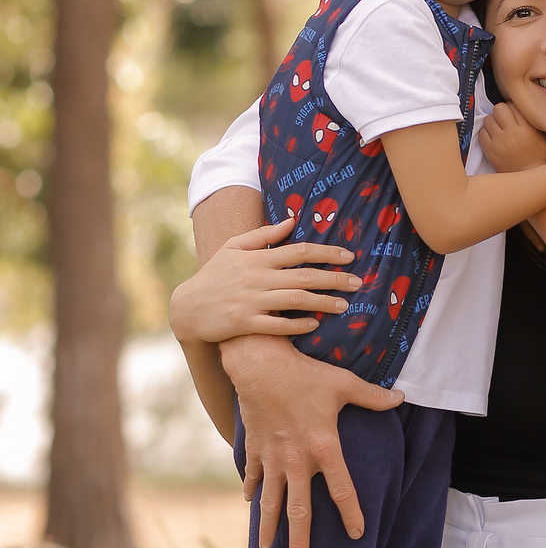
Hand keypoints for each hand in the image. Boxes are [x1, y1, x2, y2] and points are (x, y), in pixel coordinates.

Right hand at [169, 217, 362, 344]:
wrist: (186, 308)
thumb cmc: (214, 276)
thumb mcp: (233, 248)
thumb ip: (262, 235)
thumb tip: (291, 221)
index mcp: (256, 259)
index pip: (298, 251)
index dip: (326, 252)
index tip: (349, 256)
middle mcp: (256, 278)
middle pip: (303, 276)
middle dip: (334, 279)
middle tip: (358, 283)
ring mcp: (251, 301)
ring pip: (295, 300)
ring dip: (323, 302)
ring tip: (345, 305)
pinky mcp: (245, 324)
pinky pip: (277, 325)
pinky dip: (297, 324)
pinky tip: (315, 324)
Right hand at [220, 334, 402, 547]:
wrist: (259, 364)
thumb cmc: (304, 374)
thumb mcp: (343, 384)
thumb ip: (372, 397)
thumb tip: (401, 397)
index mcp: (323, 448)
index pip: (342, 490)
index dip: (351, 514)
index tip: (357, 535)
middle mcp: (296, 460)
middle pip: (299, 510)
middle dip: (300, 540)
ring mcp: (273, 457)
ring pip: (271, 502)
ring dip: (269, 527)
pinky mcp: (255, 449)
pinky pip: (254, 476)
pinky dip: (253, 491)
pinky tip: (251, 504)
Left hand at [478, 101, 545, 172]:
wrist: (530, 177)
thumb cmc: (539, 155)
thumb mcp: (542, 135)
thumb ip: (532, 119)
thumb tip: (520, 104)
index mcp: (527, 128)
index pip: (512, 105)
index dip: (512, 108)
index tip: (515, 115)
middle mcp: (512, 133)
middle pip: (498, 109)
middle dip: (501, 112)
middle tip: (505, 120)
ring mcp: (499, 142)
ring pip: (488, 119)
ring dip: (493, 122)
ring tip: (500, 130)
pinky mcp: (490, 151)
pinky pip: (482, 133)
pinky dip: (486, 134)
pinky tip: (495, 139)